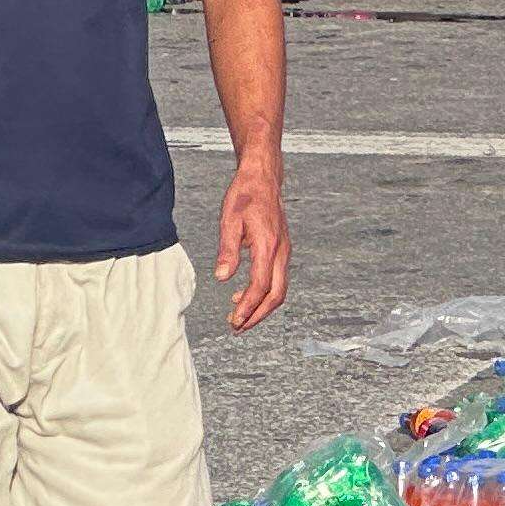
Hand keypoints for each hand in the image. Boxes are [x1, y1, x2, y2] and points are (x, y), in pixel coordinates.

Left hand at [217, 154, 290, 330]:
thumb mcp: (229, 220)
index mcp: (268, 245)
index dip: (248, 306)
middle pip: (276, 294)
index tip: (234, 320)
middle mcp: (281, 251)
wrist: (263, 178)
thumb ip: (227, 250)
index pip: (261, 285)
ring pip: (279, 289)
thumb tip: (221, 278)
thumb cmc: (245, 195)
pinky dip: (263, 294)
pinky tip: (242, 296)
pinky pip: (277, 278)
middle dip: (257, 315)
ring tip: (238, 318)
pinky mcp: (281, 250)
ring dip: (260, 307)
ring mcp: (284, 251)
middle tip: (237, 327)